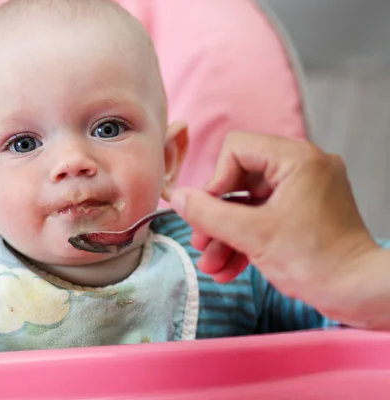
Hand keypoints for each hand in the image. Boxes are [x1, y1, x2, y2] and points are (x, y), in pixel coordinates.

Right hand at [171, 131, 378, 317]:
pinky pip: (265, 217)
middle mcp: (303, 167)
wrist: (359, 294)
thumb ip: (208, 214)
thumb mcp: (252, 235)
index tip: (207, 213)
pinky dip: (246, 240)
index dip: (216, 180)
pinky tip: (228, 269)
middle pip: (240, 179)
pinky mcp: (305, 213)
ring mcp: (305, 191)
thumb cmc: (314, 261)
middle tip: (201, 243)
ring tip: (211, 265)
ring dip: (227, 235)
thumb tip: (176, 198)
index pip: (237, 149)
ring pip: (249, 204)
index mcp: (296, 159)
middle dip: (216, 217)